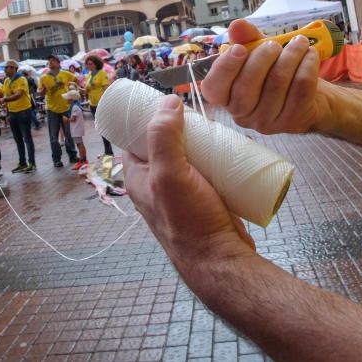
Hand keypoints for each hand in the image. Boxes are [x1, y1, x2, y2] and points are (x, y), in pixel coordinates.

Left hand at [124, 96, 255, 274]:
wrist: (220, 259)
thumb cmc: (189, 221)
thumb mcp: (169, 174)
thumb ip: (163, 138)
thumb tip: (167, 102)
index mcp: (138, 177)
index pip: (134, 138)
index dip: (147, 118)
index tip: (167, 101)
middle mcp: (156, 184)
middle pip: (165, 143)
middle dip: (181, 127)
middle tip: (199, 115)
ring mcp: (180, 192)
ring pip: (187, 156)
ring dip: (200, 142)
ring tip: (215, 128)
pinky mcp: (202, 198)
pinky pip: (205, 171)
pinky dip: (213, 158)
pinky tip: (226, 148)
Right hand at [200, 19, 326, 135]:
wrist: (314, 102)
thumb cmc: (278, 76)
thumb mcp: (260, 56)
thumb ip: (247, 40)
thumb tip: (237, 25)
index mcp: (228, 98)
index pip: (213, 89)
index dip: (224, 67)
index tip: (239, 48)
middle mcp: (243, 115)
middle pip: (245, 86)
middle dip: (262, 57)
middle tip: (274, 44)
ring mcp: (268, 122)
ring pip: (277, 82)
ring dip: (290, 54)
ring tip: (299, 43)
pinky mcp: (294, 120)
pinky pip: (301, 86)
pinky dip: (307, 64)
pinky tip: (310, 54)